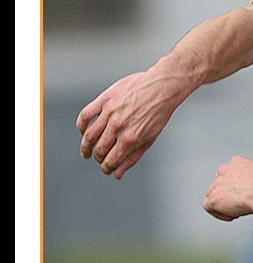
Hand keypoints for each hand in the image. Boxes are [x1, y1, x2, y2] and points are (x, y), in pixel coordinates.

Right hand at [76, 65, 190, 178]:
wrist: (162, 88)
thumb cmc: (157, 114)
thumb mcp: (150, 138)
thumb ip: (132, 157)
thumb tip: (117, 174)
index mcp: (130, 139)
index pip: (110, 161)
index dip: (106, 168)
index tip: (105, 169)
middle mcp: (118, 127)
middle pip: (98, 149)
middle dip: (98, 158)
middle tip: (99, 158)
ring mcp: (110, 113)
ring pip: (89, 135)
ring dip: (85, 146)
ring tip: (86, 151)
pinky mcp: (105, 100)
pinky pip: (85, 115)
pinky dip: (81, 126)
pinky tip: (83, 131)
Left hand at [203, 156, 252, 220]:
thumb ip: (251, 180)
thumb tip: (252, 191)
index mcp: (237, 162)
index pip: (228, 172)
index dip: (234, 185)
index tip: (243, 193)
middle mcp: (224, 170)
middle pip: (218, 184)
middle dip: (227, 194)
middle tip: (239, 203)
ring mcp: (217, 184)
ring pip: (212, 195)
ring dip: (222, 204)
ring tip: (237, 211)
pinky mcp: (213, 198)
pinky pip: (208, 207)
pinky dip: (218, 214)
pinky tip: (231, 216)